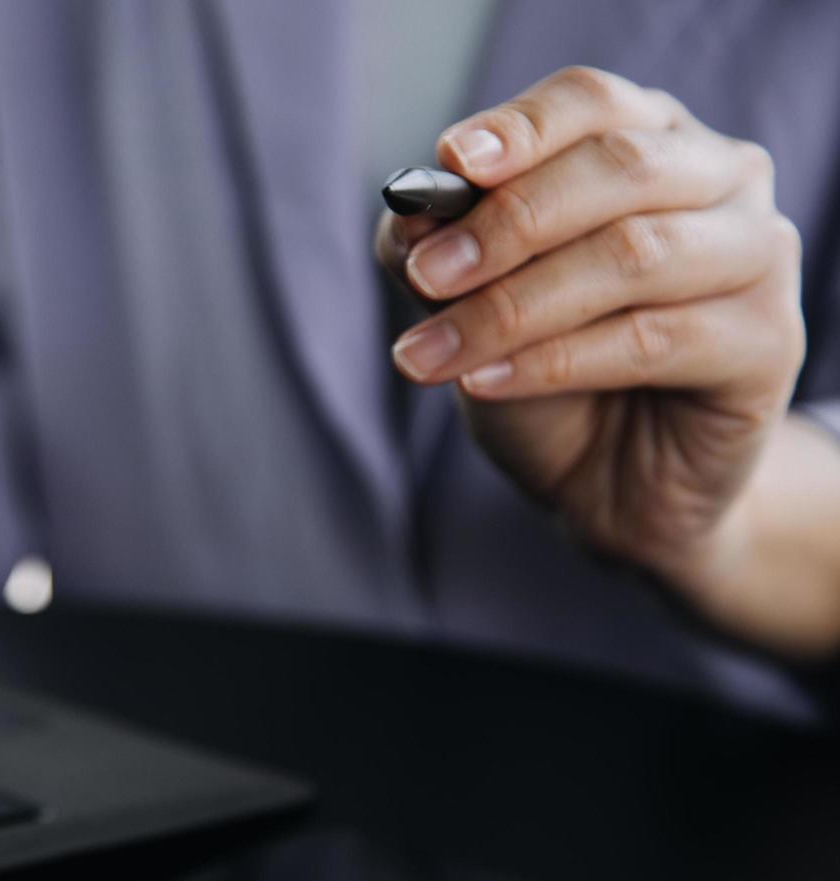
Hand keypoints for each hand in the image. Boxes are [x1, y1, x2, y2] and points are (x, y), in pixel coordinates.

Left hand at [375, 66, 804, 590]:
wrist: (608, 482)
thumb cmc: (543, 372)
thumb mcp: (466, 303)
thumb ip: (435, 249)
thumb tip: (410, 210)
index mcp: (647, 139)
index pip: (589, 101)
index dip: (521, 129)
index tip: (454, 162)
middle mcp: (719, 177)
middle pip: (617, 168)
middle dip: (506, 225)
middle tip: (427, 278)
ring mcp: (757, 254)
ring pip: (633, 254)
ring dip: (512, 307)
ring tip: (430, 356)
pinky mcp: (768, 340)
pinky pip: (651, 339)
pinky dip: (552, 361)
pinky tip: (485, 382)